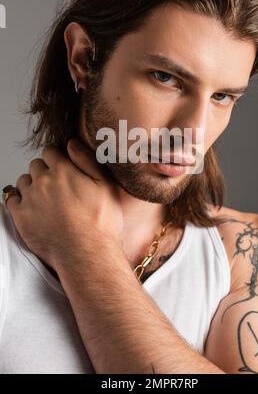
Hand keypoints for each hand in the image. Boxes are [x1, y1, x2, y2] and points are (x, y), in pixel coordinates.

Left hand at [5, 138, 123, 270]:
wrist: (87, 254)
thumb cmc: (101, 223)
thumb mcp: (106, 185)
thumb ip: (87, 160)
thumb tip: (72, 143)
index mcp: (63, 170)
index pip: (50, 150)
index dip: (58, 158)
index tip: (64, 168)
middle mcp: (43, 181)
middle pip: (36, 165)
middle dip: (45, 171)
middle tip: (58, 187)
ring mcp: (29, 199)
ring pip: (23, 181)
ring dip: (32, 185)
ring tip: (47, 199)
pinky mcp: (20, 217)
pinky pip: (12, 200)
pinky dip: (21, 201)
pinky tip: (34, 209)